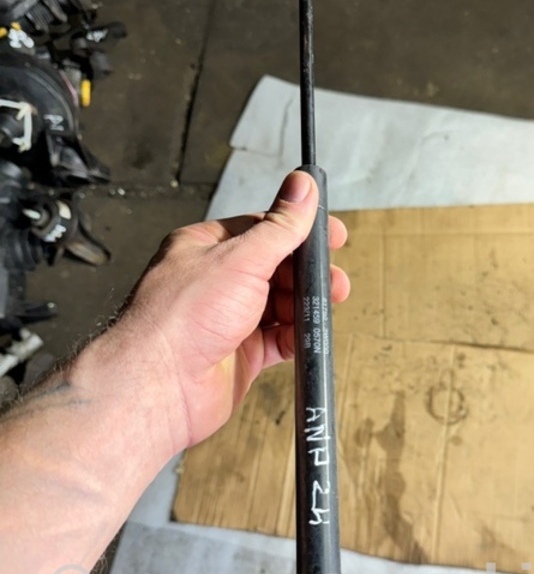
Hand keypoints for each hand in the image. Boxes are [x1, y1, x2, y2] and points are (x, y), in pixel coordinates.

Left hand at [118, 171, 349, 448]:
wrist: (159, 386)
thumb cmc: (182, 318)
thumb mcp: (240, 259)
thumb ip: (279, 227)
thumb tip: (302, 187)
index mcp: (207, 248)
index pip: (262, 229)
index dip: (299, 230)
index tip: (331, 234)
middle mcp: (216, 282)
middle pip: (275, 268)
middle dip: (308, 273)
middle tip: (334, 279)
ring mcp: (228, 319)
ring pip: (279, 304)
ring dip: (306, 304)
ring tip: (328, 304)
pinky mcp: (240, 354)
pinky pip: (277, 340)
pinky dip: (296, 336)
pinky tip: (308, 333)